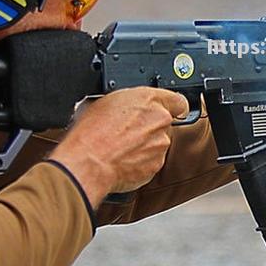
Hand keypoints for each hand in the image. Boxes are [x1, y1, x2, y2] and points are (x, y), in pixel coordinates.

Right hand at [49, 87, 188, 205]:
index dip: (174, 106)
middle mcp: (160, 120)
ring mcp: (160, 144)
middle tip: (127, 133)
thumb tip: (128, 107)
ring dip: (144, 146)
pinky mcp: (156, 165)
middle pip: (163, 124)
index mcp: (149, 99)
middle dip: (149, 128)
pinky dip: (140, 162)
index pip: (178, 100)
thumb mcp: (105, 101)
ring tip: (120, 148)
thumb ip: (128, 102)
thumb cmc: (91, 132)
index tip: (172, 110)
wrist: (88, 162)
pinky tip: (121, 160)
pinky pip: (150, 162)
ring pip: (157, 144)